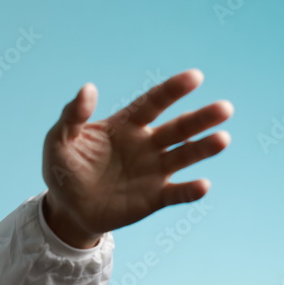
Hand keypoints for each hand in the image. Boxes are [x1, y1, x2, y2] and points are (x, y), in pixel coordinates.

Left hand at [41, 69, 232, 248]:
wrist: (67, 208)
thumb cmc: (64, 168)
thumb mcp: (59, 140)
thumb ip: (72, 115)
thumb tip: (88, 88)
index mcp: (126, 125)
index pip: (153, 103)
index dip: (173, 90)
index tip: (195, 76)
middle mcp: (146, 144)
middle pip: (178, 128)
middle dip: (201, 118)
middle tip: (224, 108)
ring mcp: (153, 171)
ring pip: (184, 156)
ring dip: (203, 148)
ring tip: (222, 139)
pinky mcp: (155, 198)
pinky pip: (176, 193)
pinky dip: (190, 190)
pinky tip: (202, 185)